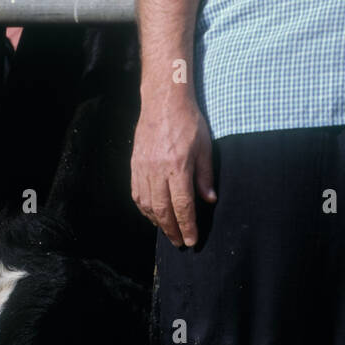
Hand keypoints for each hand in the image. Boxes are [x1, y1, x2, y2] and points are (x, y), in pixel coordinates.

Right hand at [130, 97, 215, 246]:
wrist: (163, 101)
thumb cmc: (188, 122)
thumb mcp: (205, 147)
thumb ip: (205, 176)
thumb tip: (209, 201)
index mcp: (178, 166)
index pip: (182, 205)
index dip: (187, 226)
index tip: (191, 241)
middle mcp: (157, 170)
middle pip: (162, 210)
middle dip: (172, 230)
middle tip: (180, 243)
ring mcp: (143, 168)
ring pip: (147, 205)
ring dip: (157, 222)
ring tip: (168, 231)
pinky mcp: (134, 164)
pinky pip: (137, 193)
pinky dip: (144, 208)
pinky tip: (153, 213)